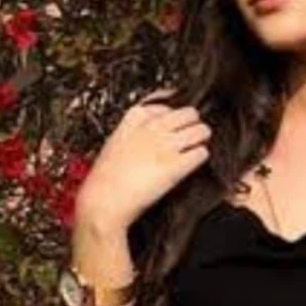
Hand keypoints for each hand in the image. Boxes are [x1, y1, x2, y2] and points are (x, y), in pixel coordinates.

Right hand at [75, 87, 211, 232]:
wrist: (104, 200)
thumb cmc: (105, 177)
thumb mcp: (115, 143)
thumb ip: (134, 133)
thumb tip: (152, 134)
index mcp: (134, 118)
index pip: (165, 105)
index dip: (173, 114)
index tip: (175, 122)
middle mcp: (153, 128)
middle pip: (188, 113)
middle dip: (193, 123)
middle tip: (192, 134)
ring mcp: (166, 145)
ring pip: (201, 130)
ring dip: (202, 138)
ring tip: (197, 146)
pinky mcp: (176, 166)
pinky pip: (201, 153)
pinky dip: (201, 157)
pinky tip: (194, 163)